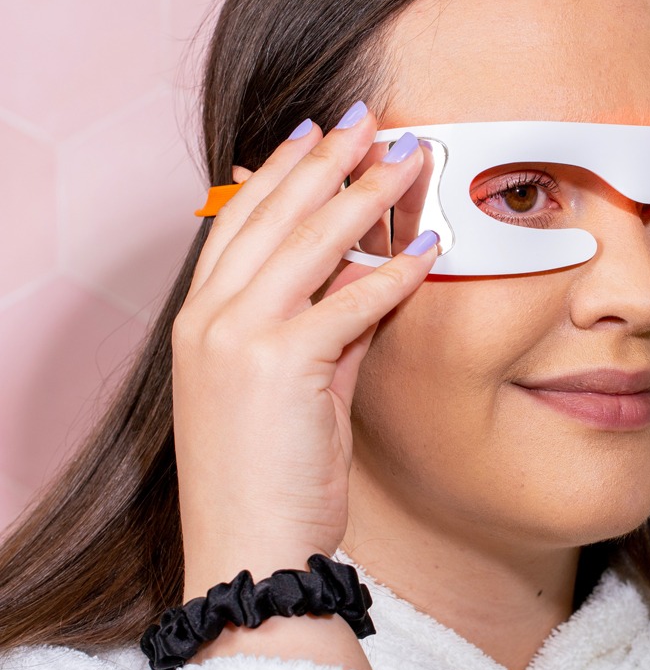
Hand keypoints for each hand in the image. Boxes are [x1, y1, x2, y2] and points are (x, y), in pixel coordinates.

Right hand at [172, 104, 437, 596]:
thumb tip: (373, 279)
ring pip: (308, 243)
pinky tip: (430, 244)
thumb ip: (328, 329)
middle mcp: (208, 318)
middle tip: (373, 118)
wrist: (249, 550)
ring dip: (366, 193)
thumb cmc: (271, 475)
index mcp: (200, 318)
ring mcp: (235, 339)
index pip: (240, 220)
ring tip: (409, 156)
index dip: (283, 170)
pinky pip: (347, 302)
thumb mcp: (295, 389)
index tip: (318, 133)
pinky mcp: (277, 367)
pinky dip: (392, 271)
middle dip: (328, 159)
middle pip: (274, 214)